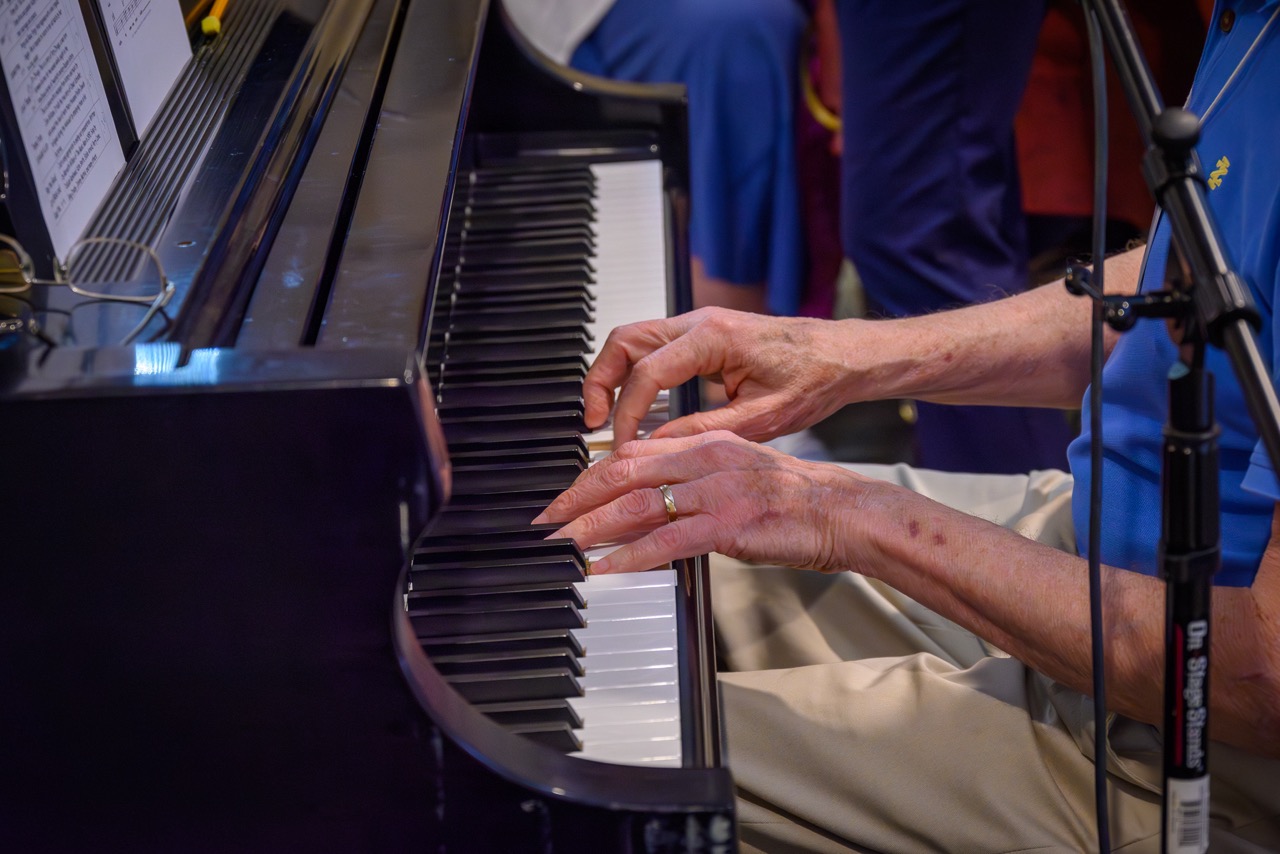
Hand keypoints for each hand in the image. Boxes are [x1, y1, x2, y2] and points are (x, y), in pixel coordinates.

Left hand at [533, 431, 878, 573]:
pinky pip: (667, 541)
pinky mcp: (728, 526)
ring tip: (564, 544)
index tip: (567, 497)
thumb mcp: (738, 471)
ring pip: (638, 504)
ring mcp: (716, 491)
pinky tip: (606, 567)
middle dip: (578, 498)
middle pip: (624, 473)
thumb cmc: (795, 499)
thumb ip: (694, 477)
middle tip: (548, 520)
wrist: (842, 511)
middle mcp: (705, 459)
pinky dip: (630, 555)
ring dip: (593, 527)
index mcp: (706, 442)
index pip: (633, 453)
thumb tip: (653, 496)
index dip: (591, 476)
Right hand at [585, 308, 859, 446]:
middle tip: (593, 422)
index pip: (647, 373)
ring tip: (605, 415)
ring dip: (612, 375)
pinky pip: (653, 347)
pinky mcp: (703, 335)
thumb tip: (657, 448)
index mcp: (713, 338)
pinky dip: (634, 372)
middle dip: (599, 381)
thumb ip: (703, 431)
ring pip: (633, 339)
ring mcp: (700, 324)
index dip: (627, 413)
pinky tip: (636, 406)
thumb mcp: (760, 418)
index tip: (621, 444)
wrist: (842, 356)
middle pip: (624, 341)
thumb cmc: (814, 379)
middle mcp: (701, 322)